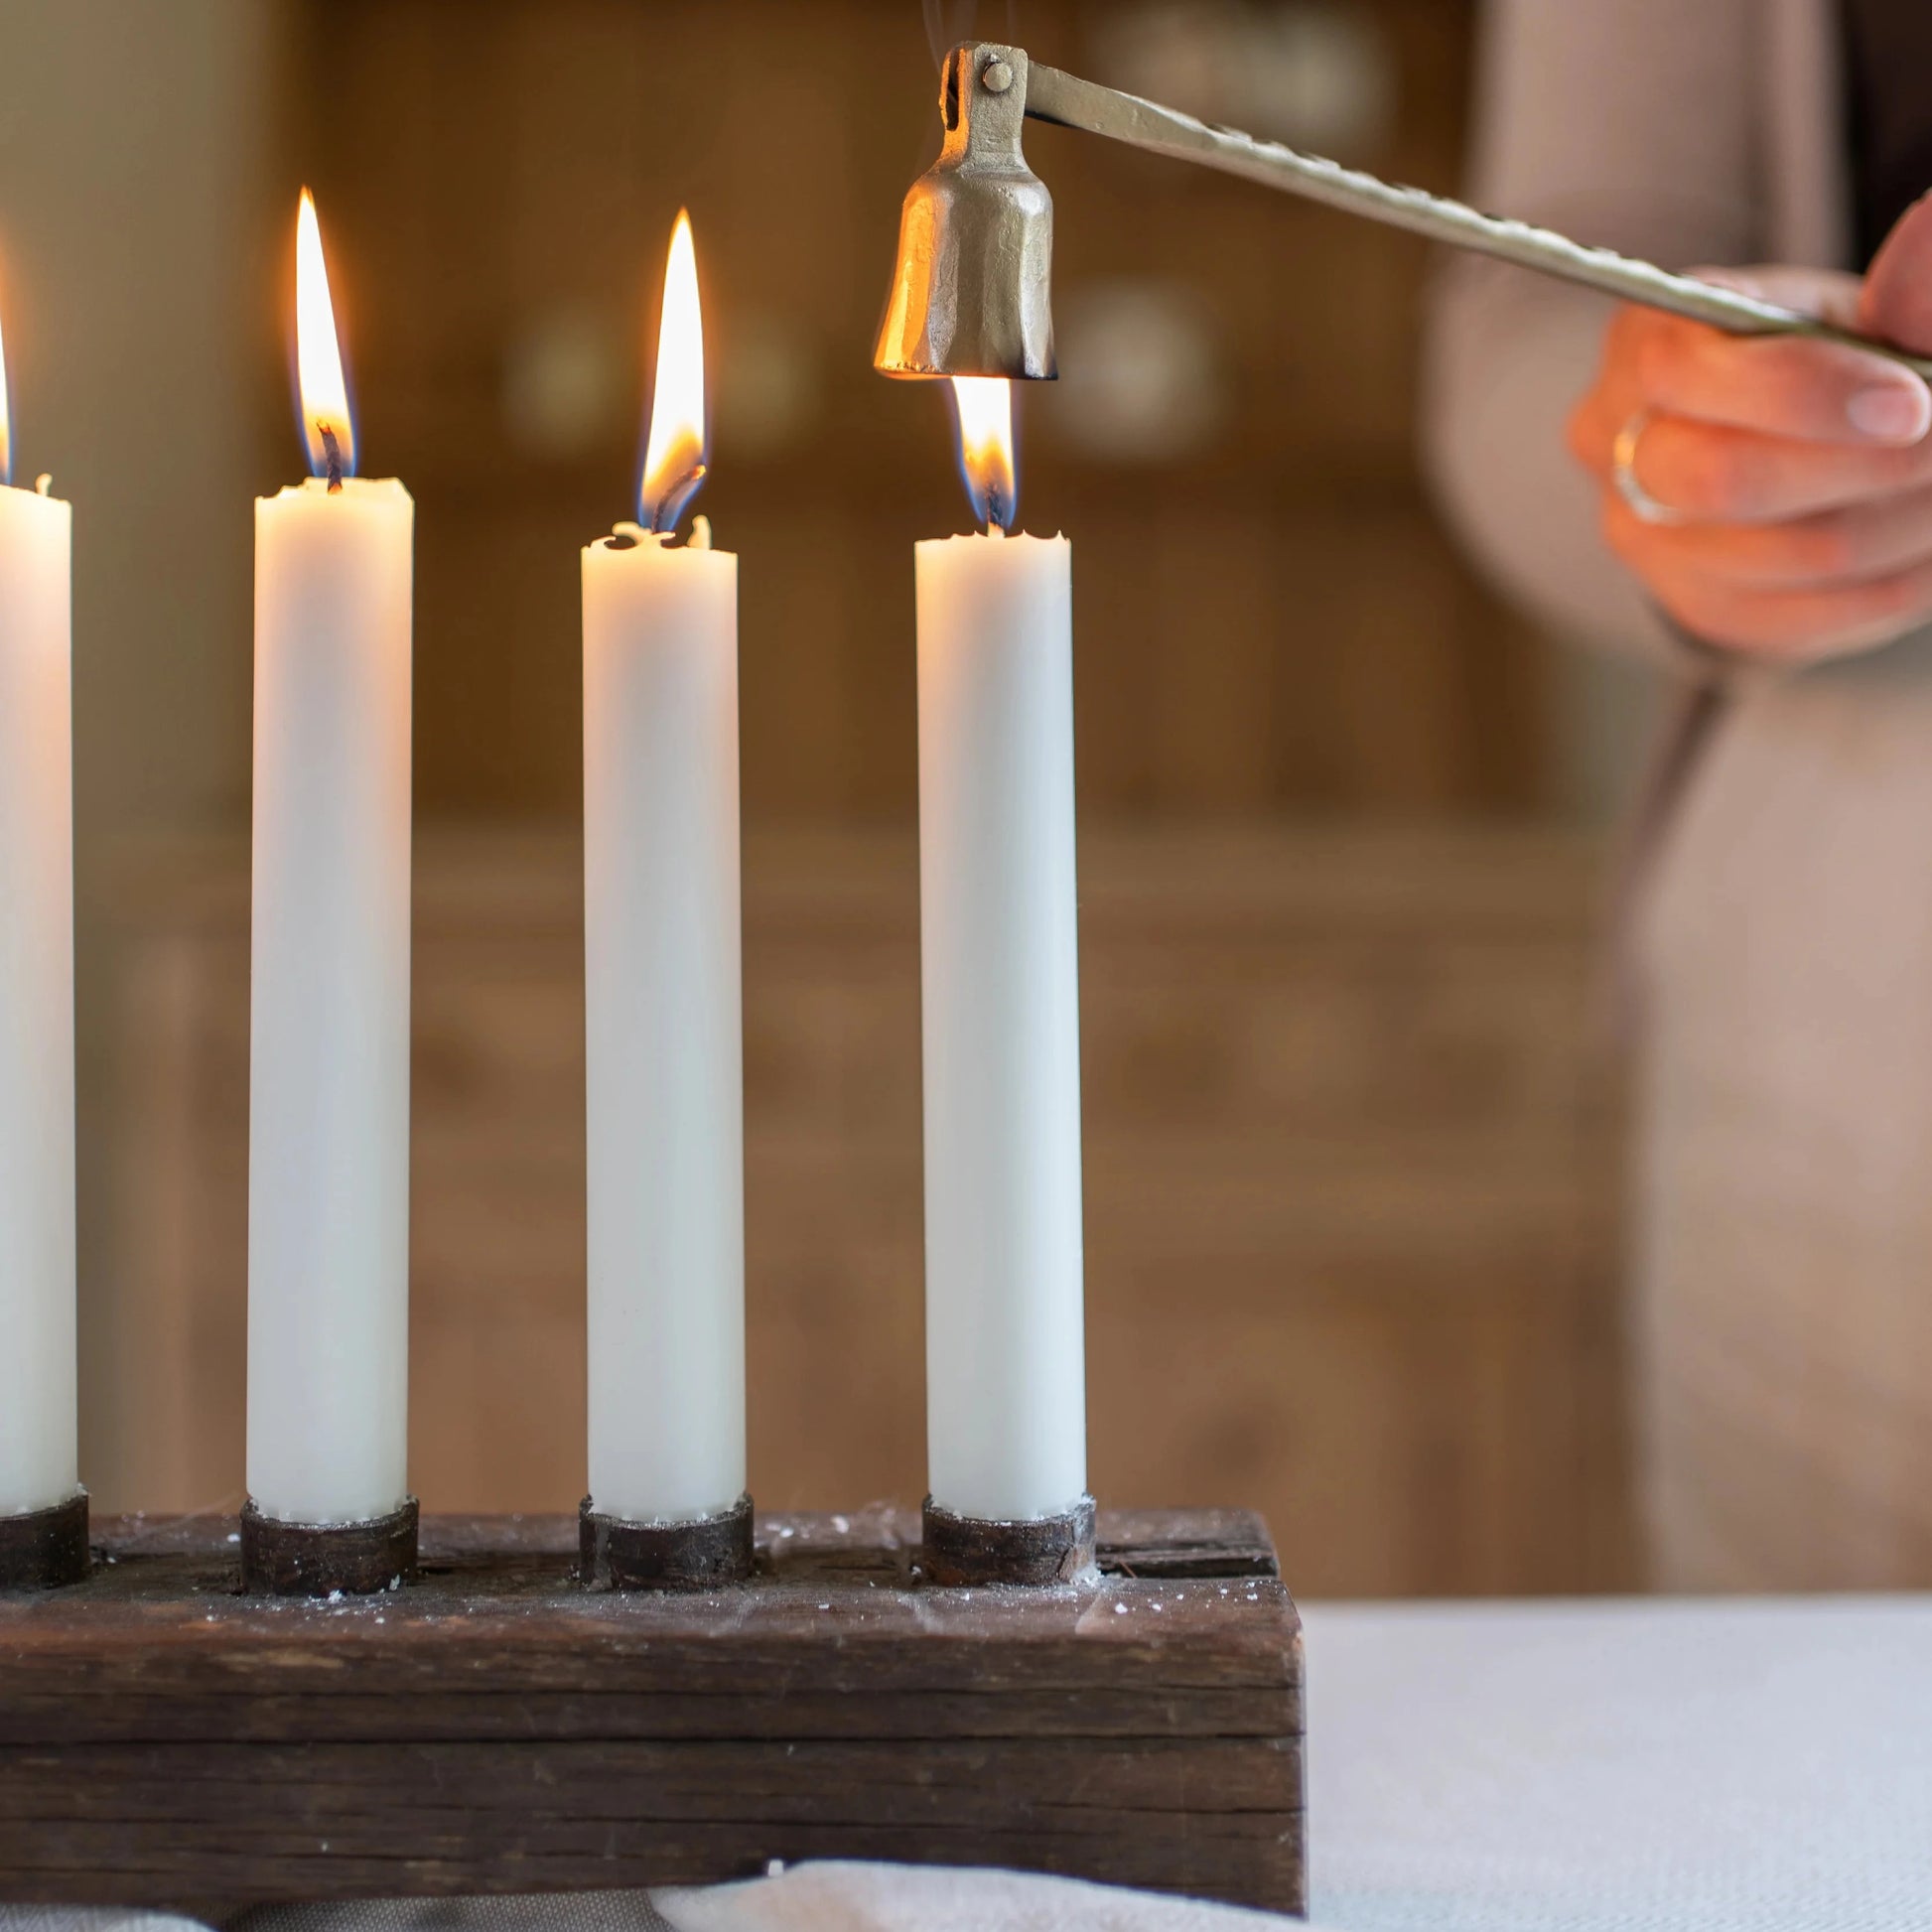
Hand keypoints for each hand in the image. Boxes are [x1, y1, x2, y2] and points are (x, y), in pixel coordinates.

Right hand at [1568, 196, 1931, 662]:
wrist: (1803, 448)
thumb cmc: (1834, 362)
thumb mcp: (1865, 312)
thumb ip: (1901, 288)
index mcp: (1642, 348)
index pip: (1681, 373)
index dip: (1803, 392)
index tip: (1911, 401)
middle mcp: (1617, 448)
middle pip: (1721, 480)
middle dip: (1861, 467)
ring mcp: (1646, 541)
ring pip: (1785, 555)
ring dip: (1900, 524)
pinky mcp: (1698, 608)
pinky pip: (1806, 616)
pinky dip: (1890, 582)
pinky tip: (1924, 543)